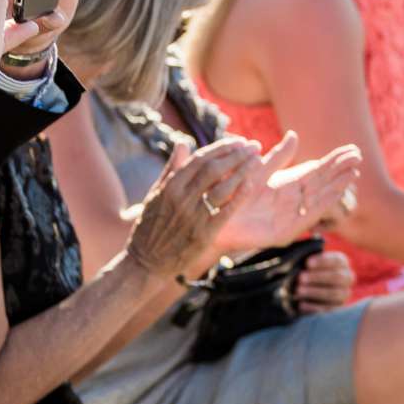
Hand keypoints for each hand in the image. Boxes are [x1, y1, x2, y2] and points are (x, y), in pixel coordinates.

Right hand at [125, 137, 259, 281]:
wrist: (146, 261)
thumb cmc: (151, 226)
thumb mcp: (155, 195)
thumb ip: (172, 169)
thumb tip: (183, 142)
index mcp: (170, 186)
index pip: (200, 159)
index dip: (223, 148)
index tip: (239, 141)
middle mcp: (181, 198)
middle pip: (214, 169)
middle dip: (237, 155)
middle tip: (254, 146)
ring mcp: (193, 216)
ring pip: (223, 187)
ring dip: (243, 171)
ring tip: (258, 160)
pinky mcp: (204, 234)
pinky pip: (226, 211)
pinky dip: (239, 196)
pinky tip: (252, 184)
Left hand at [212, 135, 364, 254]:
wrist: (213, 222)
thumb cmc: (231, 198)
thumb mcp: (256, 172)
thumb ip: (277, 157)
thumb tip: (295, 135)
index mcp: (286, 185)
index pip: (316, 171)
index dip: (334, 161)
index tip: (352, 151)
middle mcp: (292, 200)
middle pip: (322, 182)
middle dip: (340, 170)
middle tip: (359, 157)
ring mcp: (291, 216)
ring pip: (319, 197)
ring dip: (336, 186)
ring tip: (354, 173)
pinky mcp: (285, 231)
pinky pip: (307, 215)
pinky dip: (323, 203)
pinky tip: (336, 192)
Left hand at [293, 249, 354, 313]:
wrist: (310, 288)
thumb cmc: (309, 270)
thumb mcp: (309, 263)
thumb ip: (307, 262)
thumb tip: (300, 264)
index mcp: (342, 262)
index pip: (337, 261)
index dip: (323, 262)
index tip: (307, 263)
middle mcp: (347, 277)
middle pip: (337, 277)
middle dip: (317, 277)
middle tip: (300, 277)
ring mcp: (344, 293)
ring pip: (334, 294)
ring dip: (315, 292)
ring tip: (299, 290)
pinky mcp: (338, 307)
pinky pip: (328, 308)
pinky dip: (314, 307)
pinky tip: (301, 304)